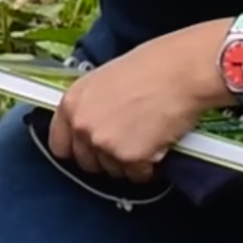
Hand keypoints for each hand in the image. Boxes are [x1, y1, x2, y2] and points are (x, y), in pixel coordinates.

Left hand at [46, 29, 219, 183]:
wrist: (183, 71)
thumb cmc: (152, 67)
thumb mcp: (105, 79)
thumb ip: (91, 105)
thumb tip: (92, 123)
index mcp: (71, 103)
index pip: (59, 145)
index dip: (78, 149)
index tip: (91, 149)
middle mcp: (82, 125)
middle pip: (86, 163)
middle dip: (106, 158)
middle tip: (128, 141)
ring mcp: (104, 143)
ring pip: (113, 171)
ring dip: (129, 163)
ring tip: (147, 138)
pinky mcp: (129, 157)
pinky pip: (137, 175)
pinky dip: (150, 167)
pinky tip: (158, 145)